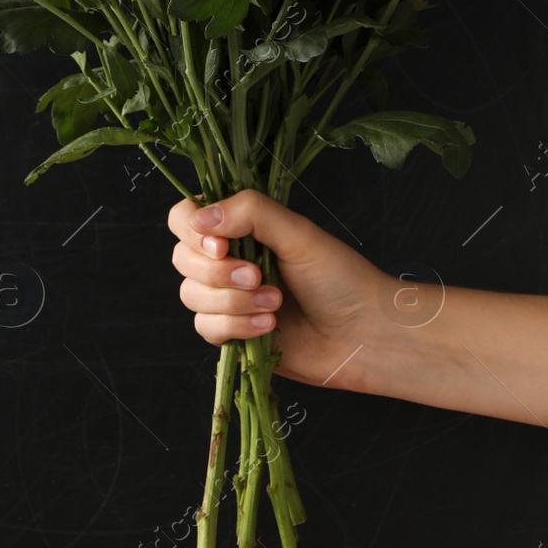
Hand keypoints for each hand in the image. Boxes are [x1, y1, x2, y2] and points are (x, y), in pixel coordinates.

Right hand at [167, 189, 393, 389]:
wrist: (365, 335)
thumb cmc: (341, 278)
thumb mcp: (298, 233)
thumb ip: (250, 212)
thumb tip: (201, 217)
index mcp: (240, 228)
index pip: (185, 218)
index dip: (192, 231)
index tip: (220, 244)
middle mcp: (228, 260)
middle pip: (182, 259)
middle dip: (218, 272)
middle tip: (258, 276)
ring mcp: (227, 298)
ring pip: (191, 296)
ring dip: (233, 302)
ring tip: (275, 303)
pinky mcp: (232, 332)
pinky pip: (206, 328)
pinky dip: (236, 327)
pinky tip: (268, 327)